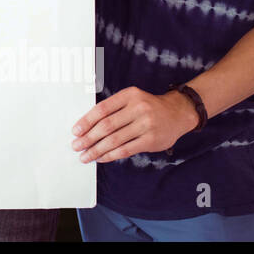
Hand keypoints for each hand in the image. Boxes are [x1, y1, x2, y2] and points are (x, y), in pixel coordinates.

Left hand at [71, 86, 199, 161]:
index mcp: (129, 95)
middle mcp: (138, 108)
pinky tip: (101, 158)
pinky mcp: (151, 140)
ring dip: (96, 150)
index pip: (102, 109)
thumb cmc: (148, 106)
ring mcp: (146, 125)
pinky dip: (110, 155)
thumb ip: (113, 108)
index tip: (75, 131)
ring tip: (85, 156)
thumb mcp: (131, 99)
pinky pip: (126, 150)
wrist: (177, 113)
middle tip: (76, 146)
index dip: (86, 121)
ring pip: (114, 140)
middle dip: (88, 138)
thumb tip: (87, 126)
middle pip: (106, 126)